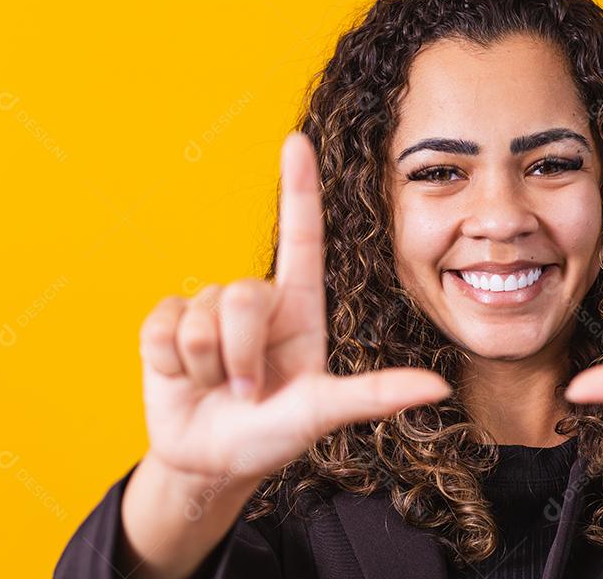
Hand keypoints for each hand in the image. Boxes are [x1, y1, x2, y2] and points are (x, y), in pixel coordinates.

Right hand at [138, 132, 450, 483]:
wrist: (211, 462)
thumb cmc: (273, 435)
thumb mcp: (323, 412)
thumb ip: (374, 395)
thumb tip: (440, 387)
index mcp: (299, 308)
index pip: (302, 236)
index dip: (298, 188)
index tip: (298, 140)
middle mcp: (255, 301)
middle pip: (241, 296)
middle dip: (242, 356)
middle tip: (249, 392)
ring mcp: (208, 309)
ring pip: (201, 318)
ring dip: (208, 367)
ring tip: (220, 389)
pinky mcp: (166, 323)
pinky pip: (162, 326)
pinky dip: (170, 363)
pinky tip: (182, 378)